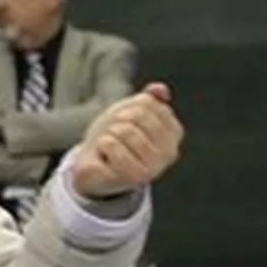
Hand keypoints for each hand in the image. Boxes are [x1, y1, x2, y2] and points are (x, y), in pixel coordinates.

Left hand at [67, 83, 182, 199]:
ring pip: (124, 130)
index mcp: (174, 133)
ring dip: (108, 135)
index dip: (128, 107)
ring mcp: (153, 167)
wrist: (93, 168)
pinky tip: (105, 157)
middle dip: (116, 121)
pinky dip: (101, 146)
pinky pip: (111, 145)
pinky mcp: (133, 178)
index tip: (124, 122)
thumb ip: (147, 100)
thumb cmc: (114, 138)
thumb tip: (159, 89)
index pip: (149, 103)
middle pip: (137, 115)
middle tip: (113, 136)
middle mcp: (169, 152)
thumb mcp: (129, 113)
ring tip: (109, 147)